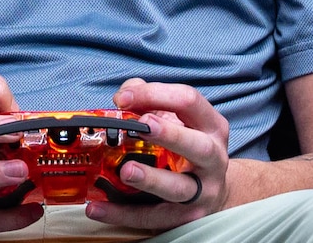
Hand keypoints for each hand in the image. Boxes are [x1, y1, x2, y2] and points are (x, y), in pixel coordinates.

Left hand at [86, 79, 230, 230]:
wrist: (214, 191)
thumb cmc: (189, 147)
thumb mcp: (178, 119)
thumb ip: (151, 100)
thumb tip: (123, 97)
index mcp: (211, 125)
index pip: (188, 101)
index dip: (156, 94)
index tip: (123, 99)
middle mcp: (213, 158)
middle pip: (197, 146)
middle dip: (170, 135)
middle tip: (142, 126)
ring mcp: (203, 191)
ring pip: (179, 188)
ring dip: (151, 179)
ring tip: (125, 171)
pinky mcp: (187, 218)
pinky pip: (153, 217)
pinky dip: (123, 214)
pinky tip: (98, 207)